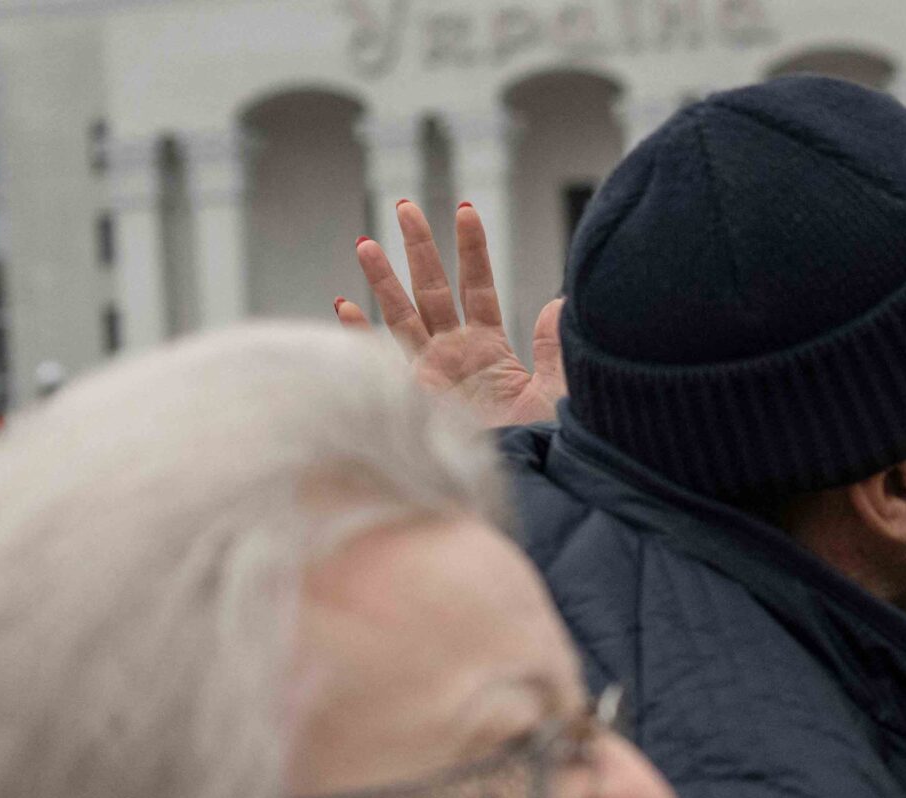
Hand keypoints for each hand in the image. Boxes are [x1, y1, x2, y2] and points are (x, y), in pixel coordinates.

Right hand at [336, 200, 566, 427]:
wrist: (526, 482)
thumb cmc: (548, 443)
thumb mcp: (559, 389)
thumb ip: (557, 346)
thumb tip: (562, 301)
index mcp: (490, 350)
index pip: (478, 288)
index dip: (472, 251)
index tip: (466, 211)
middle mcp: (456, 357)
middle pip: (433, 292)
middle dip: (419, 251)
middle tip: (405, 206)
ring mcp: (433, 376)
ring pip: (403, 317)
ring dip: (383, 282)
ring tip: (365, 242)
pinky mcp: (417, 398)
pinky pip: (383, 360)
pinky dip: (361, 335)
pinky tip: (344, 305)